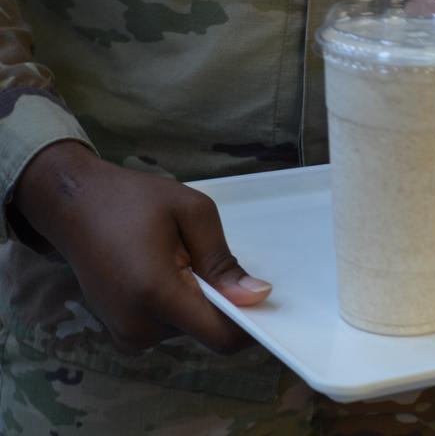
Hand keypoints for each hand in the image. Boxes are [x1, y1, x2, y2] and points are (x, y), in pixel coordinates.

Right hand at [13, 141, 270, 352]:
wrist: (72, 205)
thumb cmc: (133, 200)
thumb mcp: (191, 212)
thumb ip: (223, 260)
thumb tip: (258, 297)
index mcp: (157, 294)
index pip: (220, 336)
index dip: (249, 324)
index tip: (261, 299)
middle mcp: (138, 326)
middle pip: (207, 331)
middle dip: (218, 300)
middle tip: (198, 255)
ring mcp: (126, 335)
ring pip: (190, 328)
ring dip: (196, 299)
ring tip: (174, 259)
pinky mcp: (122, 333)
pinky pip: (169, 326)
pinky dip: (177, 304)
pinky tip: (161, 271)